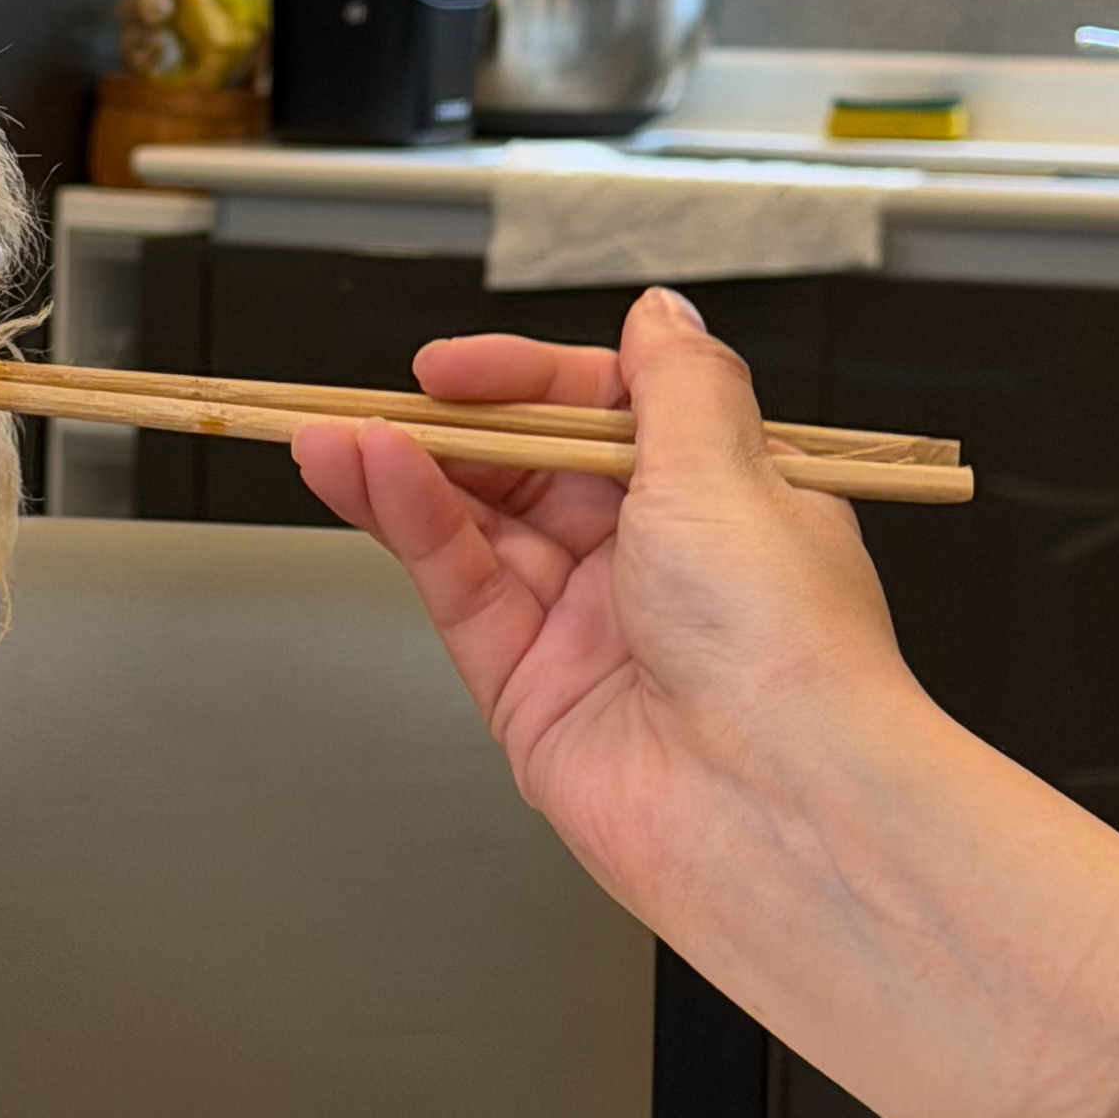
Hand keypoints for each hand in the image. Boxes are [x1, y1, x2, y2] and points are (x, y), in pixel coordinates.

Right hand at [290, 288, 1118, 1117]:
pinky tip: (367, 477)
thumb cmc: (784, 645)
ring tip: (334, 433)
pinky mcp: (527, 688)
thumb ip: (675, 384)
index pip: (608, 410)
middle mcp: (656, 559)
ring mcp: (586, 625)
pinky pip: (460, 587)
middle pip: (531, 467)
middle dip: (454, 427)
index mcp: (724, 496)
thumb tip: (661, 314)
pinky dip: (411, 528)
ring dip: (406, 473)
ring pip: (479, 527)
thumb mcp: (729, 470)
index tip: (462, 367)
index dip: (532, 381)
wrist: (774, 802)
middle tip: (387, 397)